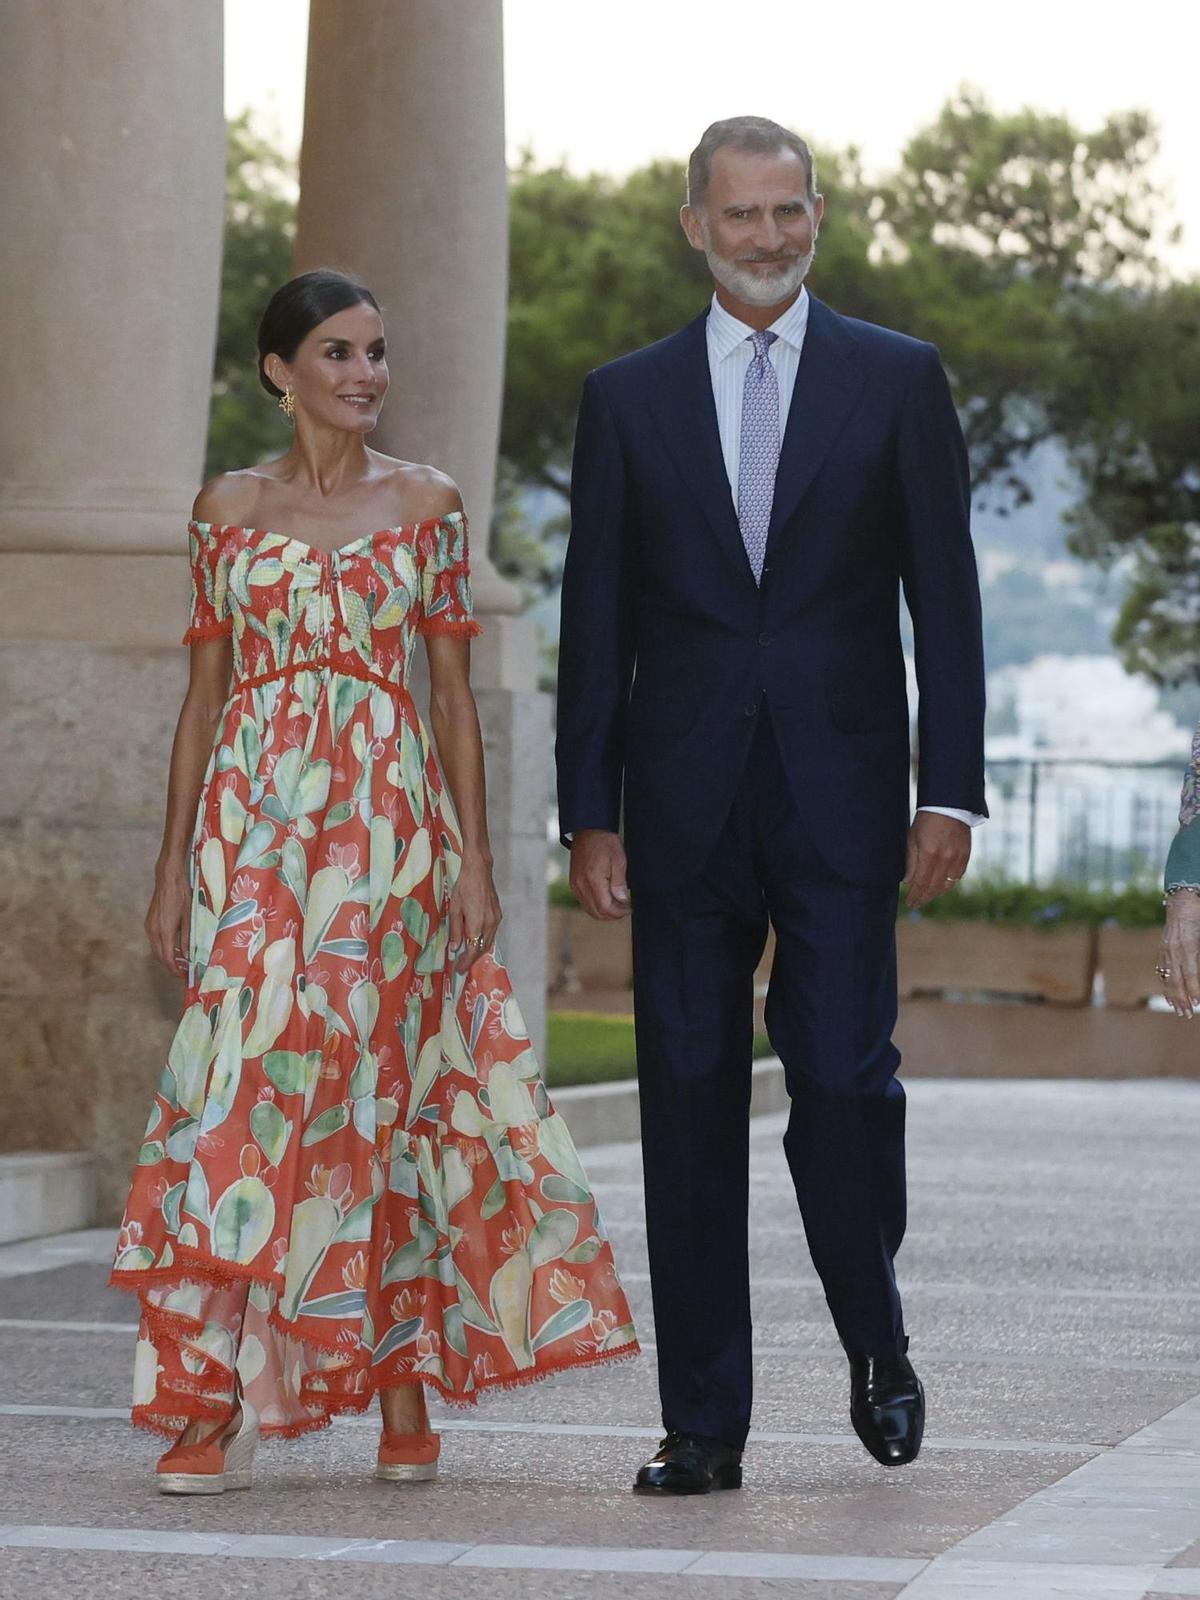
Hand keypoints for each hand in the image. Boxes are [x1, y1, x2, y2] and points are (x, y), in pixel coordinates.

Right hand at [146, 863, 190, 976]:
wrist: (168, 879)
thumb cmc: (182, 895)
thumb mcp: (189, 919)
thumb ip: (187, 939)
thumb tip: (187, 956)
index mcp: (164, 932)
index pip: (167, 958)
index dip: (175, 970)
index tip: (183, 976)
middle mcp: (153, 931)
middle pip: (160, 956)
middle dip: (171, 966)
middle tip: (183, 972)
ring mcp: (149, 926)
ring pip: (156, 949)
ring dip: (166, 957)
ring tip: (180, 962)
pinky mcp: (148, 922)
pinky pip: (155, 941)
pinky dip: (163, 948)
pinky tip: (173, 948)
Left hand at [448, 851, 501, 973]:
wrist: (479, 870)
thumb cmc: (464, 887)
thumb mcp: (454, 909)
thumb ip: (455, 930)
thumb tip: (454, 948)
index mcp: (477, 923)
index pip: (472, 950)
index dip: (465, 962)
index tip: (458, 970)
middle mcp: (490, 924)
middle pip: (482, 949)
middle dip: (472, 960)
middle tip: (461, 967)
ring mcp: (496, 919)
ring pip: (488, 942)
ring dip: (478, 951)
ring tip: (467, 957)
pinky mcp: (498, 914)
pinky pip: (491, 934)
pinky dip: (484, 941)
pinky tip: (476, 941)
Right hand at [569, 829, 631, 919]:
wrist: (588, 830)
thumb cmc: (605, 842)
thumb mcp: (619, 860)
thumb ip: (619, 883)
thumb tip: (622, 901)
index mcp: (593, 879)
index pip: (605, 908)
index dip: (619, 912)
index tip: (629, 907)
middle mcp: (580, 885)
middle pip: (596, 913)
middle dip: (613, 914)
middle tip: (625, 907)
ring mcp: (575, 885)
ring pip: (590, 910)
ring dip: (604, 911)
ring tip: (618, 903)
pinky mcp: (574, 883)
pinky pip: (584, 902)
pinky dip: (596, 905)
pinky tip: (607, 897)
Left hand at [904, 813, 970, 909]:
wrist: (949, 805)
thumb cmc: (926, 819)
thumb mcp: (912, 837)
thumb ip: (910, 861)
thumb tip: (908, 881)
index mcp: (929, 854)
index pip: (921, 883)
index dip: (915, 896)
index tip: (909, 903)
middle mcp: (945, 859)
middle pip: (934, 888)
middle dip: (924, 898)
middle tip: (916, 904)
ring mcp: (957, 858)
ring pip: (948, 885)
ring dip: (936, 893)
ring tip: (927, 896)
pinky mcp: (966, 855)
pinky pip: (958, 876)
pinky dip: (949, 883)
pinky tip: (941, 885)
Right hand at [1161, 892, 1199, 1017]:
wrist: (1181, 901)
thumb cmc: (1198, 915)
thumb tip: (1199, 974)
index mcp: (1188, 945)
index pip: (1190, 973)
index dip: (1194, 989)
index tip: (1198, 1002)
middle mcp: (1173, 950)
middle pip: (1176, 980)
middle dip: (1182, 999)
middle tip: (1188, 1014)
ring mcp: (1165, 950)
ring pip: (1167, 978)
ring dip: (1173, 996)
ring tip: (1179, 1011)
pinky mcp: (1162, 950)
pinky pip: (1162, 972)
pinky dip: (1166, 986)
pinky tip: (1170, 998)